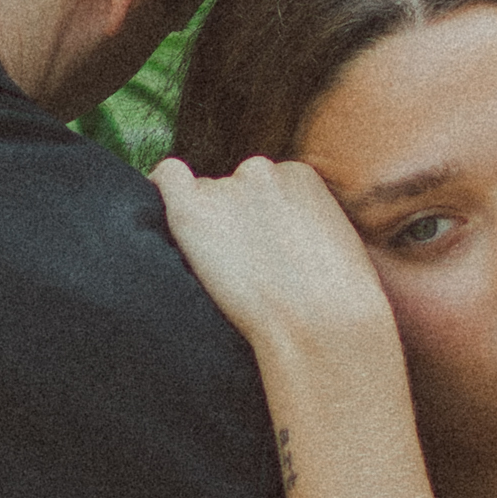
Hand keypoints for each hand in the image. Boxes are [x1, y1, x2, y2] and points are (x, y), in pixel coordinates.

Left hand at [150, 154, 398, 363]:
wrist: (320, 326)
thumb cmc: (338, 306)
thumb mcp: (335, 250)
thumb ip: (302, 229)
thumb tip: (278, 246)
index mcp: (299, 177)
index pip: (261, 184)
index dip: (253, 217)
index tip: (257, 250)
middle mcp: (261, 171)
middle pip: (227, 190)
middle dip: (227, 222)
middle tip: (237, 271)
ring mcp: (226, 188)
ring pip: (200, 199)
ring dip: (202, 228)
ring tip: (218, 274)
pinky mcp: (192, 210)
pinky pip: (166, 178)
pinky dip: (159, 192)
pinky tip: (158, 219)